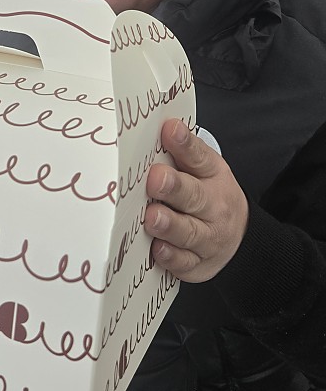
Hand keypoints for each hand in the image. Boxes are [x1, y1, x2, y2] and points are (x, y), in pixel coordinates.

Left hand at [144, 119, 248, 282]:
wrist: (237, 236)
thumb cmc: (209, 194)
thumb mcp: (203, 168)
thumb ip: (180, 151)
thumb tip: (160, 126)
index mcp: (212, 176)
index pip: (199, 157)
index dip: (183, 143)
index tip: (169, 130)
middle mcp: (214, 207)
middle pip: (195, 197)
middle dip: (174, 188)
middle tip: (155, 179)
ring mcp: (208, 237)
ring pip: (190, 232)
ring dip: (170, 225)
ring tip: (152, 216)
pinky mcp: (198, 264)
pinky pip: (185, 263)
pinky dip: (172, 258)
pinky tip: (158, 249)